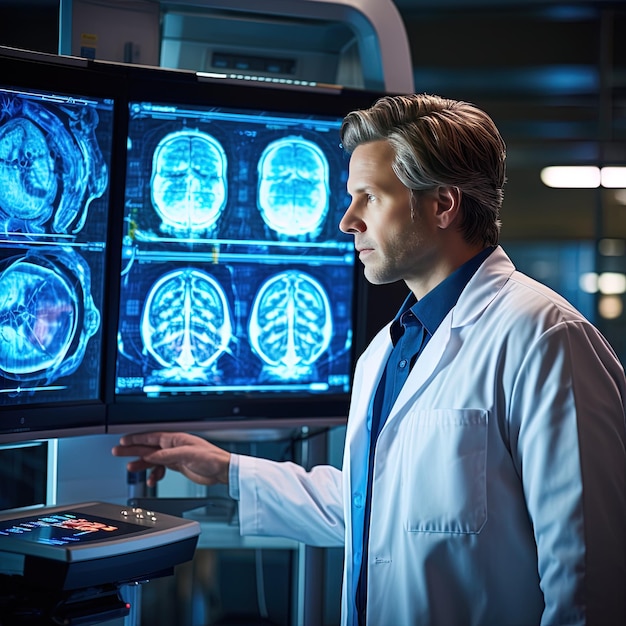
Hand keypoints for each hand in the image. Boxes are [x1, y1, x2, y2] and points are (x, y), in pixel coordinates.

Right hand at [111, 431, 230, 487]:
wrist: (222, 470)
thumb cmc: (211, 458)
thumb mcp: (187, 455)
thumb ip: (167, 456)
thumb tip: (151, 456)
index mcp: (175, 439)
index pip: (151, 437)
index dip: (136, 439)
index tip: (123, 441)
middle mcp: (174, 446)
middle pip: (148, 447)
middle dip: (132, 449)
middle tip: (117, 451)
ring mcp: (175, 456)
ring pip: (153, 459)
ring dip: (141, 463)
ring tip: (130, 468)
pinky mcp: (178, 466)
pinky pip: (160, 468)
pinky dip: (154, 474)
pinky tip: (152, 479)